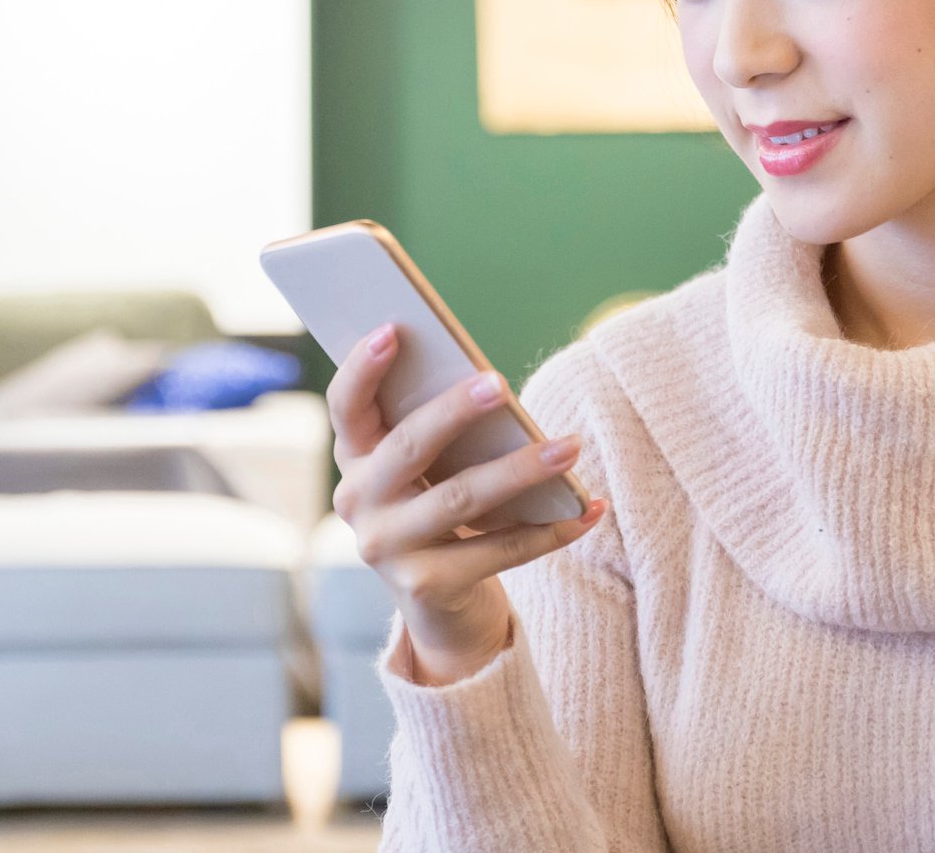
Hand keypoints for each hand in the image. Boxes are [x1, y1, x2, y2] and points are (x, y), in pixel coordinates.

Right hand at [327, 322, 606, 685]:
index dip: (362, 368)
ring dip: (522, 469)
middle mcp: (357, 503)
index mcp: (353, 459)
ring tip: (571, 447)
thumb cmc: (439, 507)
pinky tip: (589, 509)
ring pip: (461, 499)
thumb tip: (492, 390)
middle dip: (454, 411)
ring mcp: (387, 549)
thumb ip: (438, 430)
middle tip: (500, 384)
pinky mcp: (425, 586)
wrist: (440, 605)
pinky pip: (498, 551)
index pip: (345, 406)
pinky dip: (550, 530)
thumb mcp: (426, 469)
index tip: (393, 330)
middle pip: (407, 448)